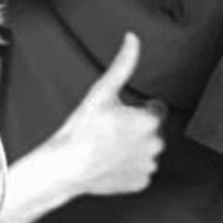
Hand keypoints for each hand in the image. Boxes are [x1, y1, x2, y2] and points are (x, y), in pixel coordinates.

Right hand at [53, 33, 165, 195]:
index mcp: (150, 121)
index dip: (138, 111)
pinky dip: (129, 167)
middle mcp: (156, 145)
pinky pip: (140, 171)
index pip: (156, 110)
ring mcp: (149, 165)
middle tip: (111, 132)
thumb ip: (123, 64)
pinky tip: (111, 162)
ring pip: (146, 152)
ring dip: (134, 148)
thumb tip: (133, 40)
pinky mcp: (142, 182)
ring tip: (109, 147)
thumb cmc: (82, 130)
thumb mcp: (102, 92)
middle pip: (152, 132)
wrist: (66, 166)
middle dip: (137, 130)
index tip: (120, 116)